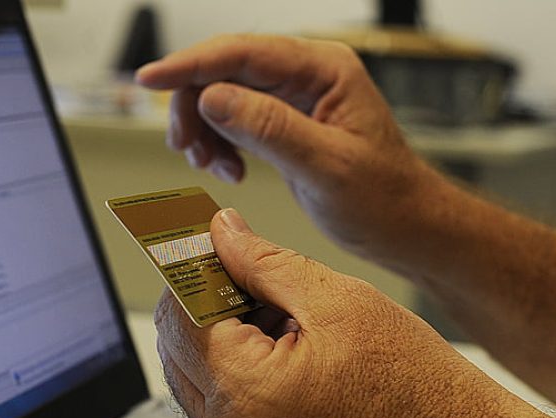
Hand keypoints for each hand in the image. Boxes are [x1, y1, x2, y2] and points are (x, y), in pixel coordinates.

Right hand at [137, 35, 441, 263]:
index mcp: (323, 70)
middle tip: (186, 148)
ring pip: (221, 96)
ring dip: (204, 129)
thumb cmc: (384, 198)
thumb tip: (214, 98)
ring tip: (211, 166)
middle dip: (194, 107)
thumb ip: (270, 129)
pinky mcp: (282, 123)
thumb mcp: (326, 166)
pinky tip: (229, 170)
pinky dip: (218, 144)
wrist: (405, 226)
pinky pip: (232, 120)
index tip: (150, 78)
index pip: (243, 52)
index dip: (190, 65)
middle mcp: (305, 76)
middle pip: (224, 70)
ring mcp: (292, 98)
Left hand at [155, 208, 522, 417]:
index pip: (179, 313)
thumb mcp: (340, 302)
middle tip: (250, 273)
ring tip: (283, 316)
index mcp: (243, 392)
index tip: (210, 242)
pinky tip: (290, 353)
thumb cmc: (423, 391)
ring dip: (221, 339)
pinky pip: (227, 415)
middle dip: (204, 302)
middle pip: (178, 350)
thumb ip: (265, 262)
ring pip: (199, 382)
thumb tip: (221, 232)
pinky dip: (241, 377)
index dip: (194, 268)